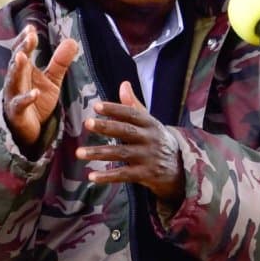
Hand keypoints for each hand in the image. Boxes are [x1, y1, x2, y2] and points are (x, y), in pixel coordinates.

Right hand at [1, 25, 83, 153]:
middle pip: (17, 62)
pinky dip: (27, 98)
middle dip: (22, 48)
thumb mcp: (51, 80)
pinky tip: (36, 93)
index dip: (25, 40)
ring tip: (22, 56)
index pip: (21, 51)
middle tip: (29, 36)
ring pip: (14, 80)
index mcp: (24, 70)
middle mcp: (16, 80)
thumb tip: (72, 41)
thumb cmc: (37, 101)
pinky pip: (20, 104)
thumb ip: (60, 62)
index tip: (30, 27)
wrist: (28, 130)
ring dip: (17, 68)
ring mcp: (14, 96)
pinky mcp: (17, 112)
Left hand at [80, 83, 186, 203]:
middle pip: (126, 131)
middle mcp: (150, 139)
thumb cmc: (157, 140)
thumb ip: (133, 105)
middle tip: (87, 123)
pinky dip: (108, 176)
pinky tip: (92, 176)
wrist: (180, 167)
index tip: (96, 106)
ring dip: (99, 153)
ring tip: (79, 153)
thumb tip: (124, 84)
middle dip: (106, 127)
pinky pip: (124, 175)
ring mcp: (148, 157)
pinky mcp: (146, 175)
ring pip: (121, 154)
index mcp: (149, 123)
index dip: (114, 109)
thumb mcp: (149, 122)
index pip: (131, 114)